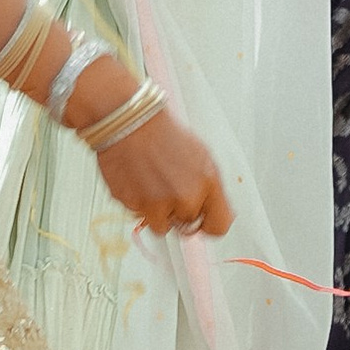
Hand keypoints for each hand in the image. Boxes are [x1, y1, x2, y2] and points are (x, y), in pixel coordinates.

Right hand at [94, 102, 231, 239]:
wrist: (131, 122)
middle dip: (181, 212)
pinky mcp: (133, 205)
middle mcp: (185, 198)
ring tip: (154, 186)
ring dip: (159, 213)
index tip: (203, 220)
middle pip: (189, 227)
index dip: (209, 224)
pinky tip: (139, 180)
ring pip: (162, 228)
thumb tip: (211, 214)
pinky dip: (139, 203)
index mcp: (207, 183)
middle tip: (170, 188)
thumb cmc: (165, 135)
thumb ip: (209, 189)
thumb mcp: (201, 156)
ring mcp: (158, 204)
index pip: (218, 226)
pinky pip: (139, 216)